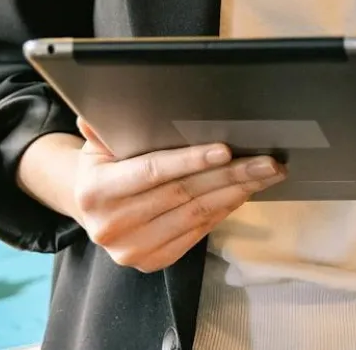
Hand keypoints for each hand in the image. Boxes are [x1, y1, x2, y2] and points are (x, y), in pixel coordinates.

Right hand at [73, 119, 285, 272]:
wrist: (88, 208)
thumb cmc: (102, 165)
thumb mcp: (99, 142)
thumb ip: (110, 124)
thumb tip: (122, 94)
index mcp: (97, 191)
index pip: (153, 172)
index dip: (190, 160)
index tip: (225, 150)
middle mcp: (112, 225)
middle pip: (184, 194)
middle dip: (230, 175)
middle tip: (266, 161)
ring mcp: (132, 249)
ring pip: (196, 215)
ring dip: (236, 193)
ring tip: (265, 175)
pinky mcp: (151, 261)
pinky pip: (197, 233)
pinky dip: (223, 210)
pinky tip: (243, 193)